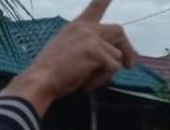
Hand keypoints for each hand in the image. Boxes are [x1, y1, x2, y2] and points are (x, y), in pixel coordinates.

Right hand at [0, 0, 135, 115]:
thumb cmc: (50, 72)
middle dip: (127, 49)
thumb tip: (108, 58)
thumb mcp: (65, 50)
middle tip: (129, 65)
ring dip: (107, 71)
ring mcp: (91, 37)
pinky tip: (86, 81)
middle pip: (118, 31)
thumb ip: (85, 47)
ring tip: (88, 78)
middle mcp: (85, 28)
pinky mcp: (95, 50)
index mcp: (76, 26)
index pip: (96, 6)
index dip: (106, 0)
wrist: (41, 79)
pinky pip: (112, 68)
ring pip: (116, 56)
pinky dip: (102, 79)